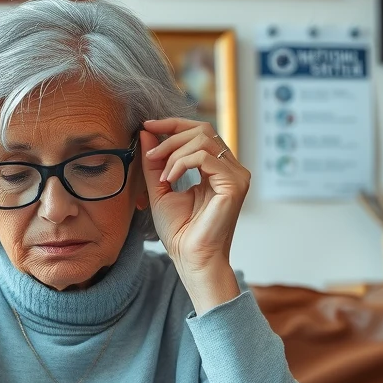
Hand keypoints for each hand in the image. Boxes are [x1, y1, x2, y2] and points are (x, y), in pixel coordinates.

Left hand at [139, 119, 249, 312]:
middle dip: (171, 137)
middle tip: (150, 155)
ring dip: (174, 152)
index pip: (199, 132)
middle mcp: (231, 169)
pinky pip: (205, 157)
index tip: (146, 126)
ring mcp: (236, 175)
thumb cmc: (179, 231)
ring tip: (161, 175)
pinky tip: (169, 180)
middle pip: (202, 129)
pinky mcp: (235, 184)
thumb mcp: (160, 188)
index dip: (172, 124)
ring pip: (203, 139)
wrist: (190, 258)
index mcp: (217, 169)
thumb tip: (146, 132)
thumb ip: (155, 161)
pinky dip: (181, 163)